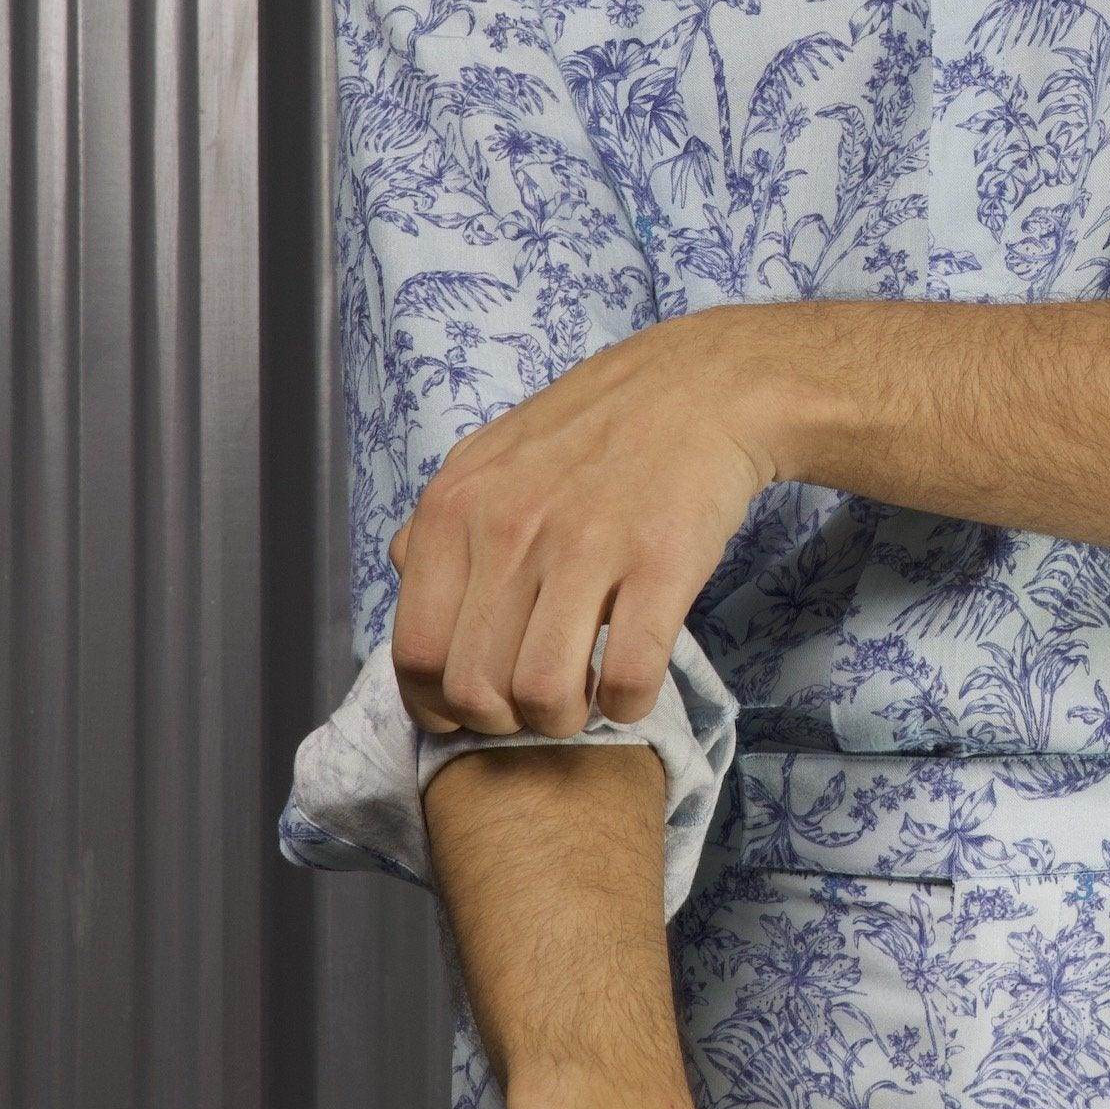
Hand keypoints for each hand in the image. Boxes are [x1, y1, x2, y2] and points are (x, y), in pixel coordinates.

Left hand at [393, 314, 793, 738]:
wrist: (701, 386)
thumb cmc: (595, 431)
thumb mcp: (492, 456)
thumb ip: (442, 521)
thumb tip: (407, 573)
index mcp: (456, 508)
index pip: (416, 654)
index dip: (440, 705)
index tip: (474, 710)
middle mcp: (509, 528)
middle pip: (476, 688)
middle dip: (506, 722)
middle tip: (537, 703)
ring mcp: (586, 545)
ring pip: (543, 695)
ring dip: (565, 720)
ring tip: (585, 696)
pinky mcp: (660, 562)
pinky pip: (628, 678)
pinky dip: (628, 704)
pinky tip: (633, 684)